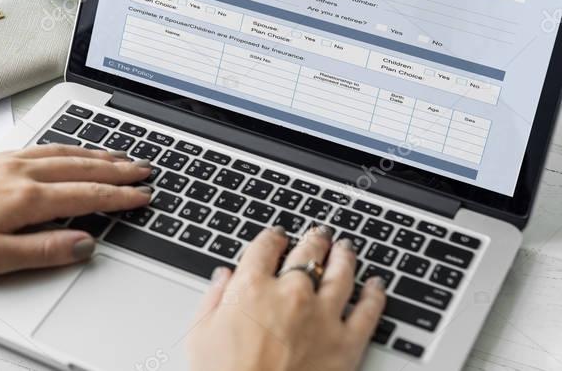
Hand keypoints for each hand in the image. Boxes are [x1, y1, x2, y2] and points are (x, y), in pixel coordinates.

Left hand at [0, 145, 151, 277]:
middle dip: (117, 168)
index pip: (86, 194)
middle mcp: (20, 172)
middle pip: (80, 166)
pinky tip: (71, 150)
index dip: (119, 196)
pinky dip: (68, 147)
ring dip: (95, 154)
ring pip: (63, 152)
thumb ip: (45, 250)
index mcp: (26, 198)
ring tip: (119, 156)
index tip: (143, 196)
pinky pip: (43, 147)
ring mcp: (7, 161)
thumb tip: (85, 244)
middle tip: (144, 169)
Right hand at [187, 226, 386, 370]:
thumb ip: (213, 298)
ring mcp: (322, 317)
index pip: (266, 247)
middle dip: (313, 239)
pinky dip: (375, 295)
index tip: (276, 236)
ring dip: (345, 256)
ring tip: (346, 249)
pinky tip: (377, 286)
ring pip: (341, 273)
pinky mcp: (346, 344)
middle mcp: (290, 294)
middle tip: (319, 234)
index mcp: (252, 287)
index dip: (272, 237)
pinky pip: (368, 311)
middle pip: (307, 252)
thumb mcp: (202, 334)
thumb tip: (223, 277)